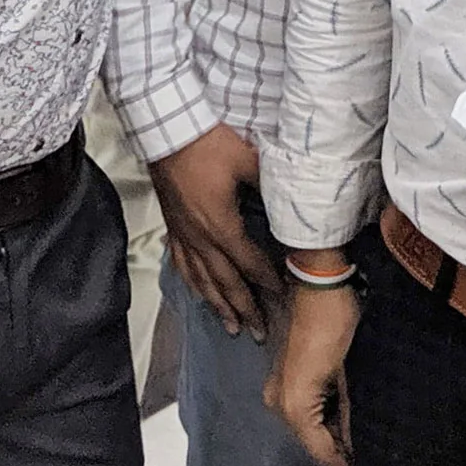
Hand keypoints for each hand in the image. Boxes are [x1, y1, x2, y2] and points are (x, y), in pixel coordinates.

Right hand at [149, 124, 276, 339]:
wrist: (168, 132)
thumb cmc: (209, 144)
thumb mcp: (248, 160)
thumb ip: (272, 183)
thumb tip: (297, 197)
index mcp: (221, 225)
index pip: (249, 263)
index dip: (267, 283)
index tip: (282, 300)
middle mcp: (201, 238)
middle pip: (225, 282)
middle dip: (244, 309)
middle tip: (258, 333)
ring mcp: (184, 235)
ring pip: (202, 280)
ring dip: (218, 306)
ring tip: (231, 326)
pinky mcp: (173, 227)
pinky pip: (183, 265)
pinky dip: (194, 285)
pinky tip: (200, 294)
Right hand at [266, 278, 356, 465]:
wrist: (318, 286)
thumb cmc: (335, 324)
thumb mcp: (346, 373)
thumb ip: (345, 412)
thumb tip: (350, 439)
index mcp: (294, 405)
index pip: (319, 446)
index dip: (337, 460)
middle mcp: (279, 402)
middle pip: (309, 437)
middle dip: (333, 445)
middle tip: (359, 453)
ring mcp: (278, 389)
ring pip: (306, 422)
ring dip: (328, 429)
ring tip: (354, 437)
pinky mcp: (284, 376)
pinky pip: (304, 406)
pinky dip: (322, 412)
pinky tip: (340, 414)